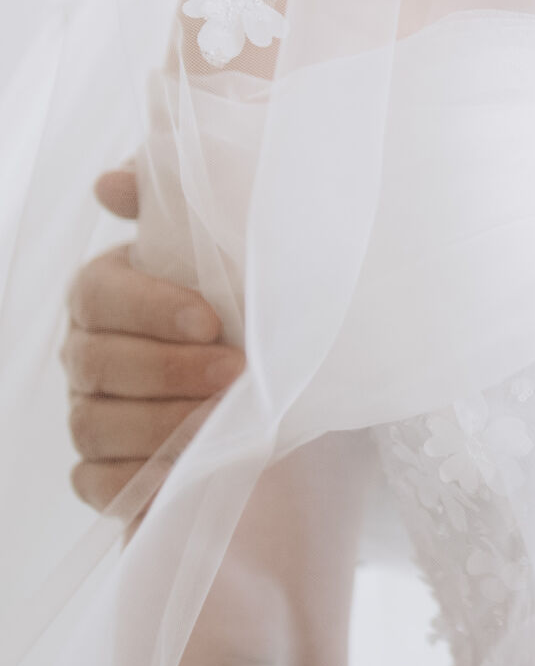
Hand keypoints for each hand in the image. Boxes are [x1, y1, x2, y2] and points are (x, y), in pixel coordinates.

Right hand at [63, 169, 241, 511]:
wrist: (312, 408)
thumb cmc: (272, 323)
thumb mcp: (249, 261)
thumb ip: (184, 212)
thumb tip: (110, 183)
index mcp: (115, 290)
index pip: (98, 293)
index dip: (149, 306)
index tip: (211, 320)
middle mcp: (91, 353)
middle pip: (94, 361)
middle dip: (168, 369)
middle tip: (236, 374)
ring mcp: (92, 415)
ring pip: (93, 424)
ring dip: (161, 426)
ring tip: (225, 425)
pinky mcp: (107, 475)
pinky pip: (98, 482)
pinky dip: (140, 480)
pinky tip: (188, 470)